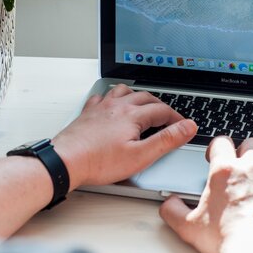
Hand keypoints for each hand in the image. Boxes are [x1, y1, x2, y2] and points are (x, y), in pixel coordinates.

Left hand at [52, 84, 196, 188]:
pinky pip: (102, 97)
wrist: (65, 161)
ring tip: (143, 104)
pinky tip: (111, 105)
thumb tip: (187, 127)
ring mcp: (101, 108)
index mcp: (132, 115)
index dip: (176, 118)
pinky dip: (111, 98)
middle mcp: (117, 106)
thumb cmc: (99, 162)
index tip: (183, 126)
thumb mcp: (140, 156)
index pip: (162, 110)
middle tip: (168, 116)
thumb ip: (166, 140)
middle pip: (145, 97)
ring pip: (123, 91)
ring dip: (137, 95)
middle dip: (160, 105)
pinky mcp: (88, 114)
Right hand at [159, 137, 252, 252]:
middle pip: (249, 142)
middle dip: (243, 149)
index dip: (217, 147)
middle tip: (240, 162)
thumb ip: (172, 211)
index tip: (216, 155)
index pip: (221, 142)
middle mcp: (250, 166)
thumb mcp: (188, 226)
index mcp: (223, 170)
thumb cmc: (226, 238)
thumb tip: (168, 204)